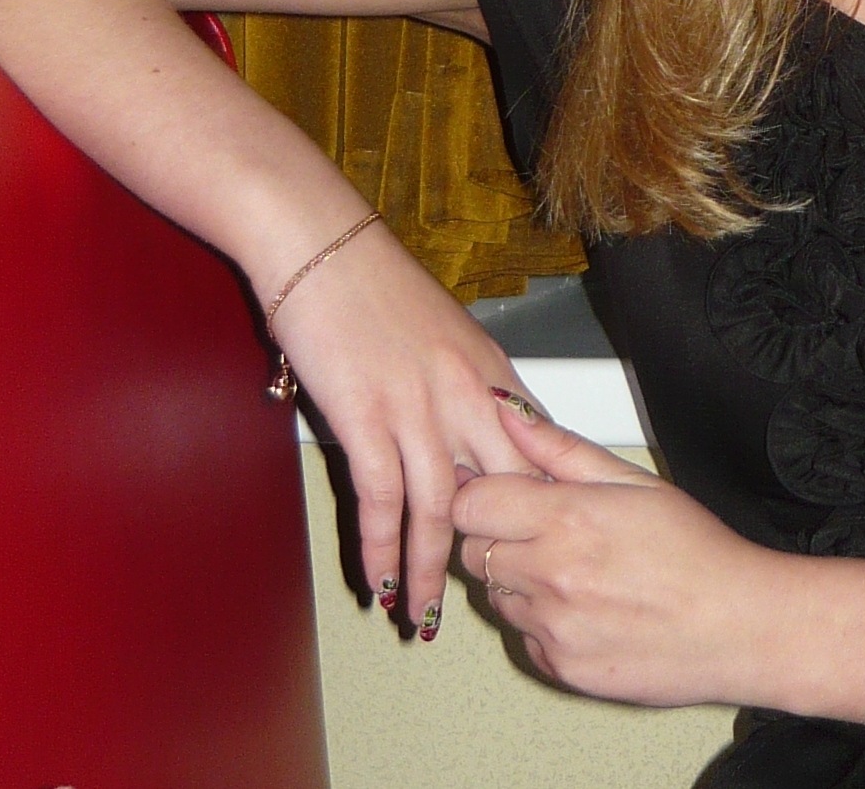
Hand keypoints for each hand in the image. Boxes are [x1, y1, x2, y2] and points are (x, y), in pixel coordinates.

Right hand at [266, 219, 540, 635]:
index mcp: (490, 371)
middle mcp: (466, 392)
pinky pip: (383, 500)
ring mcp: (418, 406)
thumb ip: (462, 386)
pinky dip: (382, 549)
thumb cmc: (374, 285)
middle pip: (501, 491)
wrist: (322, 245)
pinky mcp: (367, 415)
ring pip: (441, 510)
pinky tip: (379, 583)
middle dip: (499, 552)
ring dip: (432, 572)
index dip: (540, 508)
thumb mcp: (443, 333)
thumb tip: (469, 436)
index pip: (536, 453)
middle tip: (493, 600)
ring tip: (426, 619)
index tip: (541, 550)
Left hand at [452, 394, 785, 705]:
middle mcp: (549, 576)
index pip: (470, 504)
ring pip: (496, 596)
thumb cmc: (696, 550)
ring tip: (574, 572)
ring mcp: (552, 628)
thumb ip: (560, 448)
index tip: (501, 494)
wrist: (738, 627)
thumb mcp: (633, 480)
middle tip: (544, 531)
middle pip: (474, 551)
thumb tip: (507, 411)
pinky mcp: (560, 668)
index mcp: (565, 519)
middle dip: (498, 536)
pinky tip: (587, 609)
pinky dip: (542, 623)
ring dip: (518, 581)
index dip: (481, 494)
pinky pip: (524, 637)